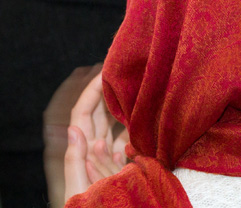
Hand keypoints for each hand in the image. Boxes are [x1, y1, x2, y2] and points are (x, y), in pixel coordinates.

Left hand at [64, 72, 127, 202]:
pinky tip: (146, 115)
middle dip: (109, 92)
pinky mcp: (122, 163)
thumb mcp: (77, 188)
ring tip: (139, 88)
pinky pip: (128, 140)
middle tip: (125, 73)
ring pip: (116, 124)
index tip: (104, 72)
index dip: (91, 91)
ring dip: (125, 106)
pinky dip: (136, 127)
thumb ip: (75, 161)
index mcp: (81, 150)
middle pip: (100, 114)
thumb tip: (74, 128)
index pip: (84, 113)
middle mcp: (94, 149)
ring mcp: (109, 155)